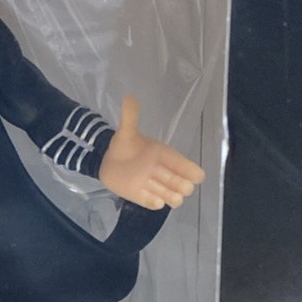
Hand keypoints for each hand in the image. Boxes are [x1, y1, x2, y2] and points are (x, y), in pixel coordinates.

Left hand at [98, 96, 204, 211]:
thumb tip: (129, 97)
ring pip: (173, 197)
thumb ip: (130, 117)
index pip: (188, 167)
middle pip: (184, 185)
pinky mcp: (144, 198)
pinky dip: (156, 203)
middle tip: (171, 183)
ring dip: (171, 196)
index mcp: (166, 156)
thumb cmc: (125, 146)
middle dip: (181, 186)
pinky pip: (156, 204)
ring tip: (160, 193)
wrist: (109, 161)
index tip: (192, 175)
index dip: (192, 171)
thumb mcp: (126, 132)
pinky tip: (152, 199)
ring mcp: (155, 187)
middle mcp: (164, 173)